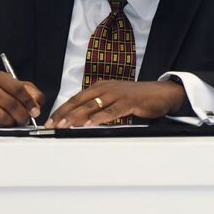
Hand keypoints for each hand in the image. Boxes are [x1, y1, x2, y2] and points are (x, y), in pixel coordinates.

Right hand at [0, 71, 45, 127]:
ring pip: (4, 116)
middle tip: (28, 118)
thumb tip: (38, 104)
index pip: (18, 89)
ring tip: (17, 120)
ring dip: (15, 121)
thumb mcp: (16, 87)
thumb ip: (31, 93)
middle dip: (24, 114)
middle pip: (12, 104)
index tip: (36, 110)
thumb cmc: (0, 95)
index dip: (30, 101)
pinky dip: (6, 126)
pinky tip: (6, 122)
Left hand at [47, 80, 185, 128]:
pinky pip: (111, 111)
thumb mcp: (115, 100)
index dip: (62, 110)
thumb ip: (99, 108)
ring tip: (64, 126)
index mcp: (101, 87)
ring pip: (92, 106)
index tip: (50, 120)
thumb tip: (81, 121)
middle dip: (64, 114)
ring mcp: (117, 94)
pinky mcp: (129, 102)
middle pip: (80, 101)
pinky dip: (99, 118)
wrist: (162, 93)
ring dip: (76, 117)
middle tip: (51, 125)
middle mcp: (107, 88)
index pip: (76, 98)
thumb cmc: (138, 98)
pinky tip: (90, 124)